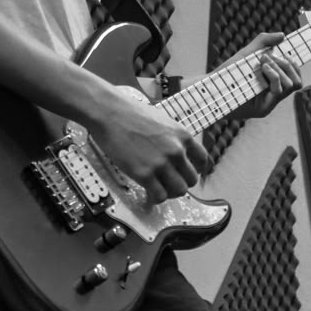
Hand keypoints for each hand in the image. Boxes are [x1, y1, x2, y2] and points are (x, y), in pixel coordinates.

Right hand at [87, 88, 209, 203]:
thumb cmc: (130, 113)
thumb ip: (173, 139)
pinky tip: (148, 194)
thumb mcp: (162, 121)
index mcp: (182, 136)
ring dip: (169, 193)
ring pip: (178, 191)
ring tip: (158, 189)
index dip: (196, 171)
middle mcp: (176, 151)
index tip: (186, 174)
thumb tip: (176, 155)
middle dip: (181, 183)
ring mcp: (161, 164)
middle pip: (191, 180)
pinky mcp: (145, 174)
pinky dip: (155, 199)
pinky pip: (159, 196)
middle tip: (168, 183)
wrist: (108, 111)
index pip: (202, 160)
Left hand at [227, 32, 301, 120]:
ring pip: (290, 86)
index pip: (296, 79)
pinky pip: (278, 90)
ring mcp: (269, 104)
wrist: (213, 87)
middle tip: (269, 57)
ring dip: (279, 68)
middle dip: (287, 65)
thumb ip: (264, 42)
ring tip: (263, 61)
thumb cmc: (230, 72)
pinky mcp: (262, 110)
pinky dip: (273, 75)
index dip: (295, 65)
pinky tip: (263, 67)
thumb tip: (282, 35)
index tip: (286, 53)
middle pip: (298, 82)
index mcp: (273, 86)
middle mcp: (273, 97)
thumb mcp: (248, 53)